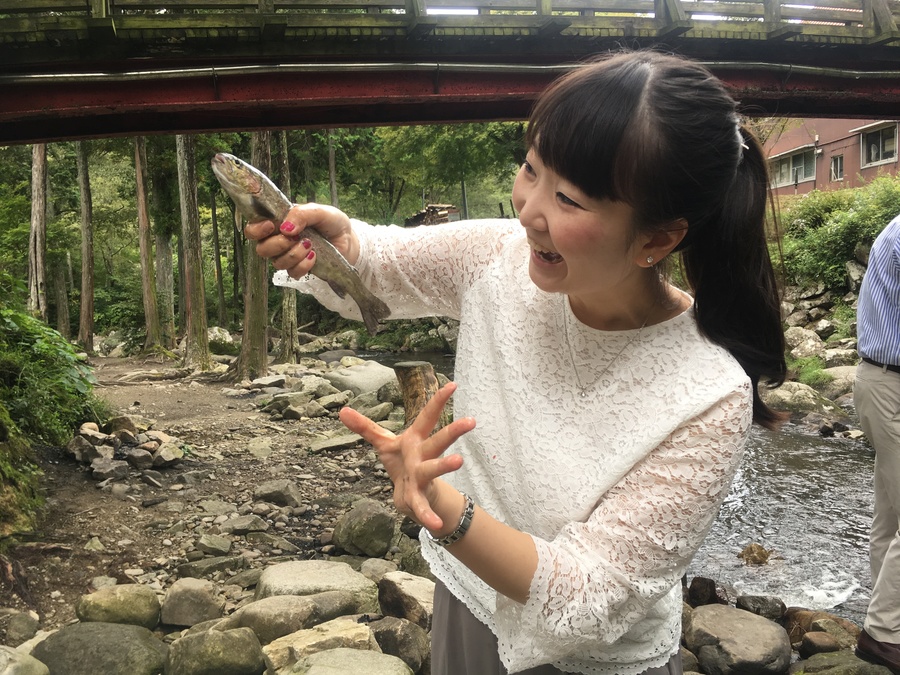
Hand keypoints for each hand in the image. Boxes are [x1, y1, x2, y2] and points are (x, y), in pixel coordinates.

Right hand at [243, 202, 358, 278]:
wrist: (349, 240)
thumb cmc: (332, 223)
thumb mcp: (320, 211)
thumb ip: (302, 214)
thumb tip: (285, 228)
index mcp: (279, 223)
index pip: (253, 229)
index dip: (256, 230)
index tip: (271, 226)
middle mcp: (279, 240)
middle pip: (262, 249)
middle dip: (277, 244)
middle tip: (295, 237)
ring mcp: (288, 256)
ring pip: (277, 263)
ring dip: (294, 254)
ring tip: (310, 245)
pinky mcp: (300, 269)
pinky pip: (293, 273)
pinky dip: (303, 265)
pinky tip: (314, 256)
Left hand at [339, 383, 476, 532]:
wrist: (413, 496)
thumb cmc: (402, 463)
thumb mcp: (383, 443)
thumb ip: (364, 427)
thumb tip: (342, 410)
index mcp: (415, 439)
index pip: (428, 416)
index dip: (438, 400)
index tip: (453, 385)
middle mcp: (422, 455)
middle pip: (438, 440)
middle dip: (453, 431)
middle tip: (470, 420)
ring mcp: (422, 476)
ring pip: (433, 469)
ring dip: (444, 465)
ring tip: (459, 461)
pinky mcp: (418, 498)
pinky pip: (422, 507)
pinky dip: (427, 516)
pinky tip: (434, 525)